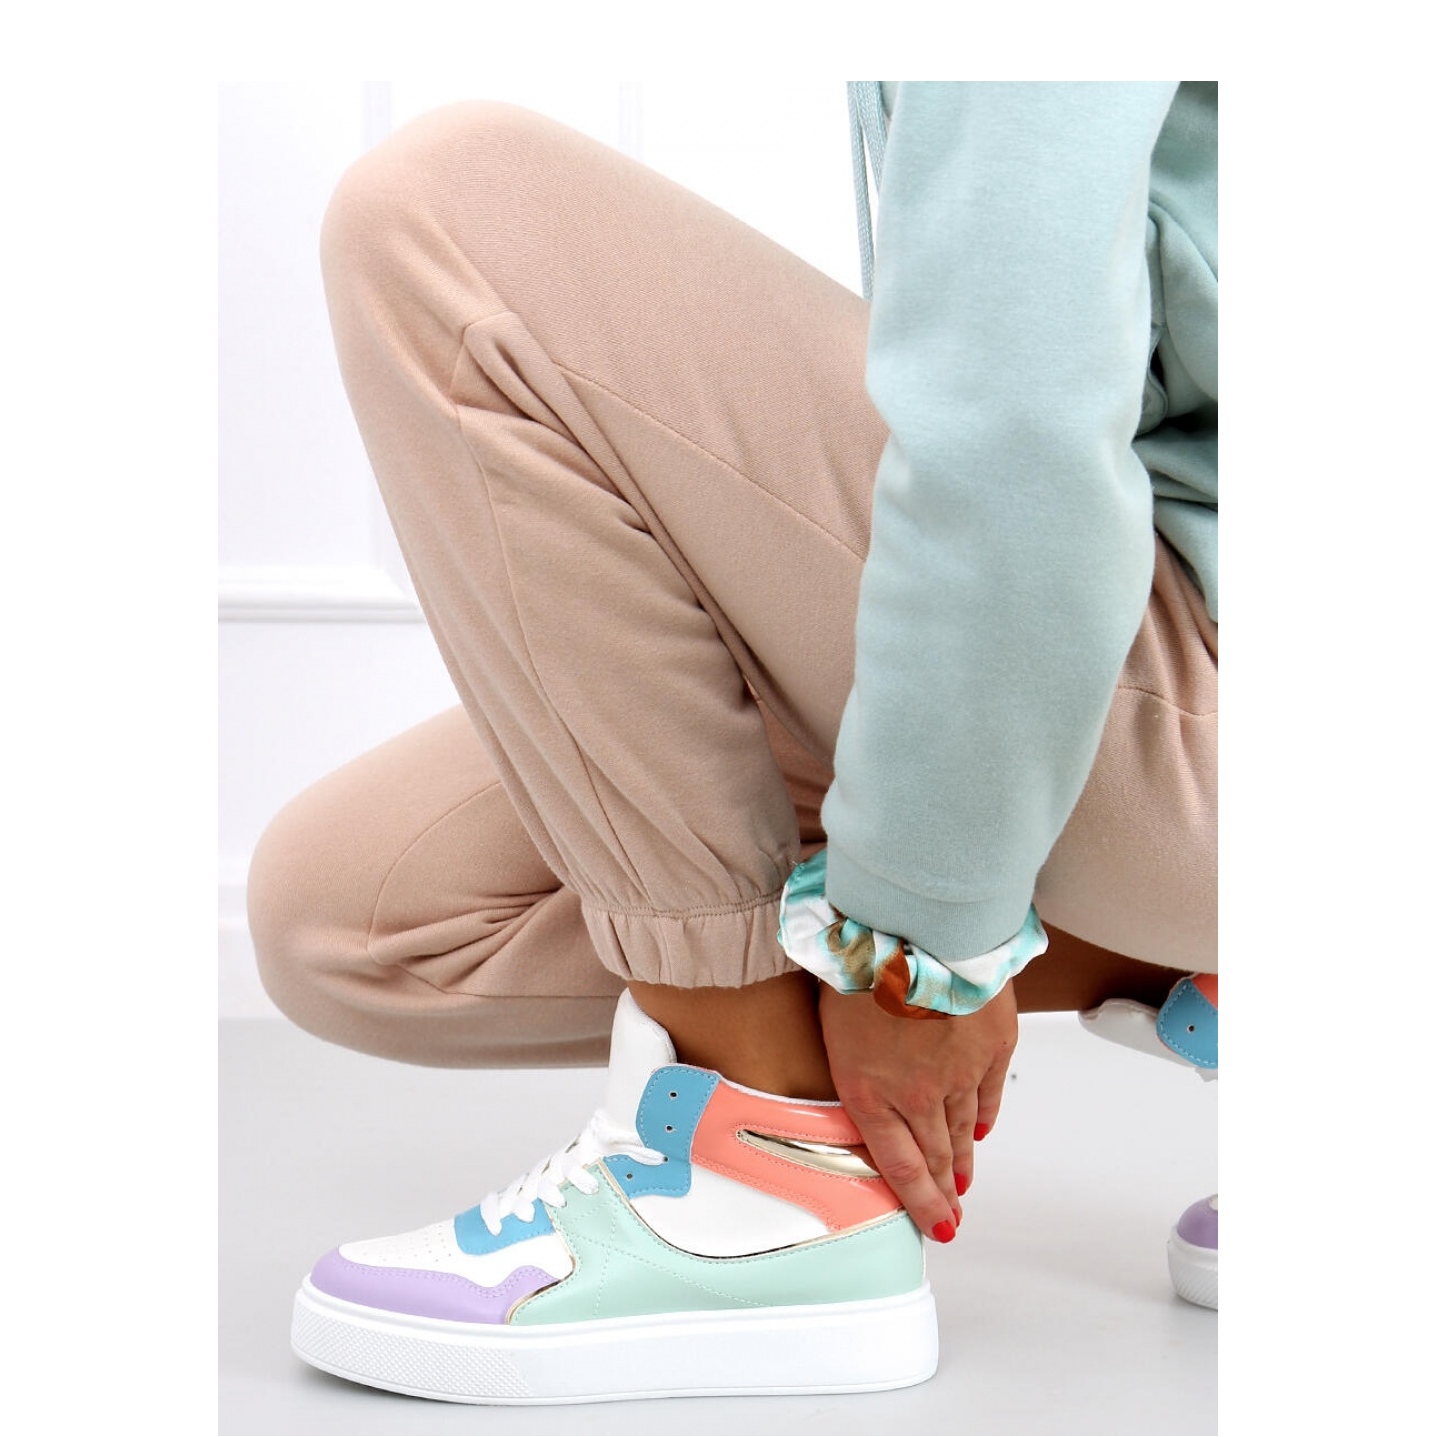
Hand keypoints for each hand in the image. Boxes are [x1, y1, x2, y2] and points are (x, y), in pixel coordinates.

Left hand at [818, 979, 1017, 1240]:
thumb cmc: (862, 958)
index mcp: (868, 1090)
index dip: (918, 1203)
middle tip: (948, 1213)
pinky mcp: (991, 1045)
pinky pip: (988, 1093)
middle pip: (932, 1154)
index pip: (898, 1166)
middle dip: (940, 1189)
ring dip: (961, 1158)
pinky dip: (983, 1116)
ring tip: (962, 1182)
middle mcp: (916, 1094)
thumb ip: (849, 1054)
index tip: (934, 1225)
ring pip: (962, 1129)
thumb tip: (855, 1061)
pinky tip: (979, 1131)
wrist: (914, 926)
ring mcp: (958, 1073)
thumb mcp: (831, 1015)